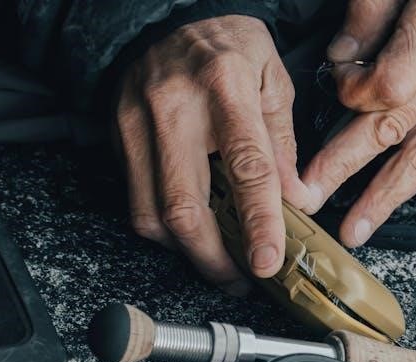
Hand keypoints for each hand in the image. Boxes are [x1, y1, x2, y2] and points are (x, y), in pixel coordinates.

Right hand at [116, 15, 314, 290]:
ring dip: (188, 254)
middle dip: (214, 260)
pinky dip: (166, 231)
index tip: (267, 263)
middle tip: (242, 281)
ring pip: (153, 215)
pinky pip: (137, 203)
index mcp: (226, 85)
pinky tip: (192, 232)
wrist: (165, 14)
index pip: (246, 166)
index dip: (258, 222)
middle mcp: (175, 106)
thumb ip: (284, 143)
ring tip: (220, 264)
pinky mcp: (117, 136)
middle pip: (185, 208)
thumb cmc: (227, 47)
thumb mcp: (273, 78)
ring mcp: (138, 123)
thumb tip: (298, 202)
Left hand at [302, 0, 415, 246]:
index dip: (354, 87)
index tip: (339, 73)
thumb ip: (374, 8)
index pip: (389, 81)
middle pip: (394, 125)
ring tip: (354, 230)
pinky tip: (390, 205)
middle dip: (344, 164)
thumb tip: (340, 55)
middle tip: (309, 196)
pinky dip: (415, 182)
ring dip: (383, 196)